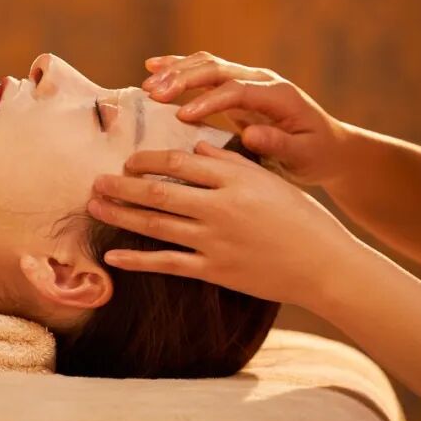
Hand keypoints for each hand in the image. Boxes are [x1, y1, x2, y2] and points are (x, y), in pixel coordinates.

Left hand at [87, 140, 365, 310]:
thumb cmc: (300, 218)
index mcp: (233, 179)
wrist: (325, 266)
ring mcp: (214, 241)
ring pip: (155, 225)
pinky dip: (137, 260)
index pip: (177, 162)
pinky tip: (113, 256)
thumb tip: (193, 149)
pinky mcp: (214, 271)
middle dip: (120, 186)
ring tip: (95, 207)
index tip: (128, 161)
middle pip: (157, 192)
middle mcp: (219, 207)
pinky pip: (167, 264)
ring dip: (120, 215)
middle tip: (95, 181)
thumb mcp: (267, 180)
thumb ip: (229, 162)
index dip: (146, 160)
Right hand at [141, 52, 348, 186]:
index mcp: (278, 95)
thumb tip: (250, 133)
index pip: (238, 90)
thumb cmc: (316, 154)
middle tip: (153, 93)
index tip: (182, 116)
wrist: (328, 146)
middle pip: (217, 69)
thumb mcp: (304, 156)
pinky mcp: (235, 86)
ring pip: (207, 64)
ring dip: (175, 71)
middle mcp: (261, 80)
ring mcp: (247, 79)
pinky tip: (153, 68)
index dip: (209, 101)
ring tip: (147, 84)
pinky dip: (178, 68)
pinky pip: (204, 71)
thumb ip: (278, 144)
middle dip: (183, 79)